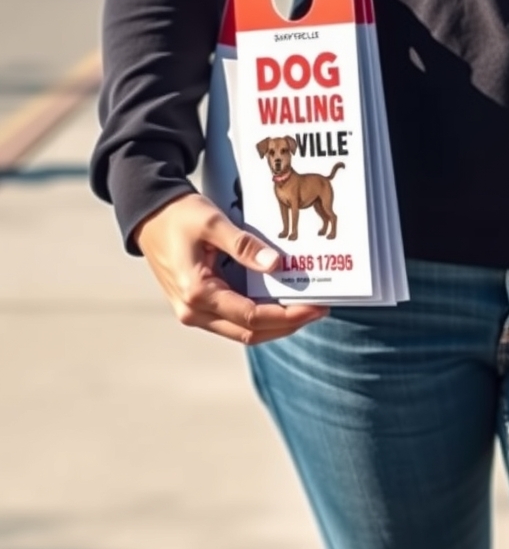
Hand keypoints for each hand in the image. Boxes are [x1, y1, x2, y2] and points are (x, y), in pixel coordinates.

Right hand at [133, 193, 328, 344]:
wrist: (148, 216)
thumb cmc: (178, 216)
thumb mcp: (212, 223)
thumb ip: (243, 245)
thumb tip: (274, 264)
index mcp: (196, 293)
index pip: (251, 316)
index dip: (287, 315)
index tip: (316, 307)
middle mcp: (193, 311)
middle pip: (249, 332)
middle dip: (287, 324)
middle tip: (318, 309)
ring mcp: (193, 311)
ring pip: (242, 330)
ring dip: (275, 323)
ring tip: (305, 307)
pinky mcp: (197, 305)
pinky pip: (233, 318)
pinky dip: (259, 314)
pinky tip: (279, 300)